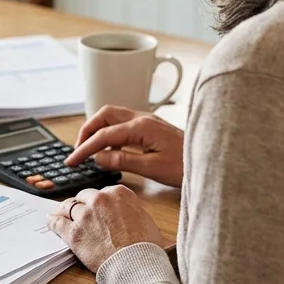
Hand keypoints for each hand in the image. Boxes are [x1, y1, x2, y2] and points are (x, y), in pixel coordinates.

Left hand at [47, 186, 165, 271]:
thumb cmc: (146, 246)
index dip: (99, 202)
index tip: (96, 208)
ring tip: (60, 214)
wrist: (138, 265)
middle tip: (80, 213)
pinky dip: (52, 221)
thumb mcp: (146, 220)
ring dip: (65, 211)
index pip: (102, 193)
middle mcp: (100, 199)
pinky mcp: (74, 233)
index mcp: (119, 193)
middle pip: (84, 197)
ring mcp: (85, 215)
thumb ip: (131, 210)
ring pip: (68, 207)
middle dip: (82, 205)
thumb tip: (127, 213)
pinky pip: (57, 222)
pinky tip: (50, 221)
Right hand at [65, 105, 183, 187]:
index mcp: (141, 127)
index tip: (72, 161)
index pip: (104, 135)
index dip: (85, 148)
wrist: (211, 161)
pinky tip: (111, 151)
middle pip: (104, 115)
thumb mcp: (152, 168)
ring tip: (90, 150)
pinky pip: (123, 124)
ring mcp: (147, 121)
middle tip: (77, 150)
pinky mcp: (151, 127)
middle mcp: (142, 118)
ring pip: (113, 117)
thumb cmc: (186, 166)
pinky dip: (111, 133)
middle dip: (87, 130)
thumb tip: (98, 157)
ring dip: (98, 129)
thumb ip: (123, 160)